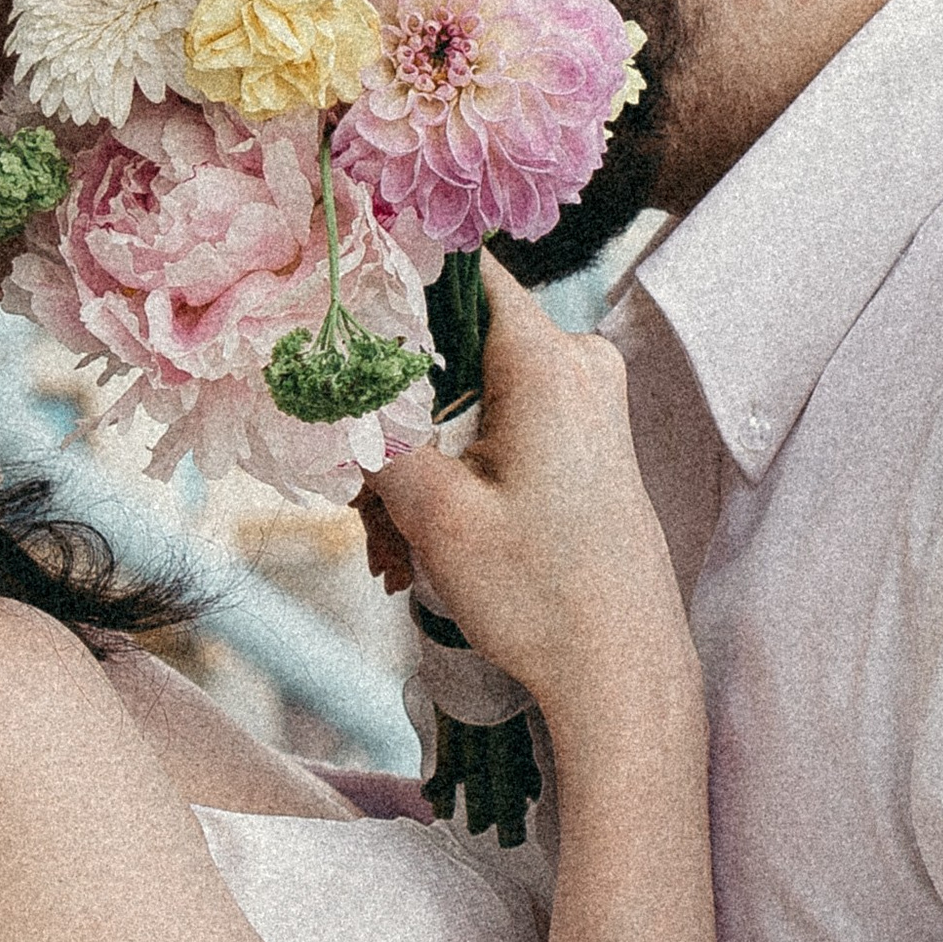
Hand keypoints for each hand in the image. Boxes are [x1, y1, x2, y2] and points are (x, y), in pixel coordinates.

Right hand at [368, 263, 692, 729]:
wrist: (621, 672)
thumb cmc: (538, 595)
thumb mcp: (433, 511)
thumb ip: (373, 428)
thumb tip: (321, 375)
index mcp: (546, 359)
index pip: (456, 269)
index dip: (390, 285)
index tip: (333, 327)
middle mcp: (577, 362)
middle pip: (452, 344)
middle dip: (393, 412)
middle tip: (356, 495)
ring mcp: (587, 400)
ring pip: (466, 395)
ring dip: (416, 458)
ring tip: (386, 544)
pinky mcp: (586, 438)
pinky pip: (497, 427)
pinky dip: (454, 472)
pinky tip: (417, 543)